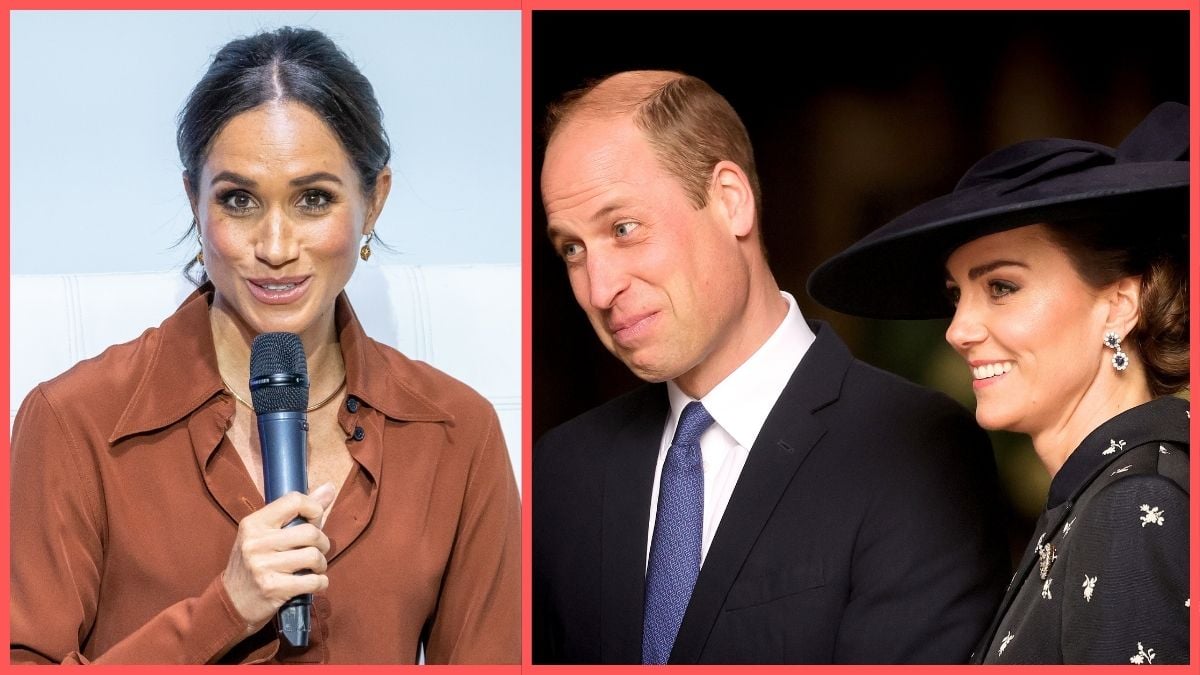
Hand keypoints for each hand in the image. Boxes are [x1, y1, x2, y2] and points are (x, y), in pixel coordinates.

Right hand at [221, 482, 335, 634]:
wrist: (230, 602)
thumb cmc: (254, 562)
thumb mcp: (266, 533)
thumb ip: (298, 511)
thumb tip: (330, 487)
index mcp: (254, 523)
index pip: (294, 500)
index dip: (314, 508)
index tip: (315, 520)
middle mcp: (256, 542)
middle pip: (310, 532)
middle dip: (323, 543)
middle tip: (317, 550)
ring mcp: (263, 566)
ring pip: (314, 556)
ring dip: (321, 564)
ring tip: (314, 568)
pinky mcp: (273, 589)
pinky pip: (313, 581)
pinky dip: (320, 582)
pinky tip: (313, 583)